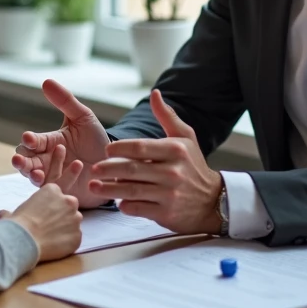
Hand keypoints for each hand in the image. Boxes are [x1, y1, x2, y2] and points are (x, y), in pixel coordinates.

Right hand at [0, 144, 84, 261]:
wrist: (23, 241)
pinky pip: (75, 238)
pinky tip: (54, 246)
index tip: (42, 214)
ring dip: (65, 229)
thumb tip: (3, 215)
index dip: (50, 206)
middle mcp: (68, 201)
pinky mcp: (78, 236)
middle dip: (61, 215)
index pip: (57, 195)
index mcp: (53, 190)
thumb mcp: (9, 214)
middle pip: (69, 207)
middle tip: (48, 226)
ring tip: (50, 238)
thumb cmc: (16, 224)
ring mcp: (75, 219)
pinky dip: (67, 243)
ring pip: (74, 223)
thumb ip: (10, 212)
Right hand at [11, 79, 109, 207]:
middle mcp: (47, 161)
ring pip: (35, 179)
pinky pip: (54, 191)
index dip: (29, 141)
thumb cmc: (96, 140)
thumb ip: (65, 101)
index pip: (32, 142)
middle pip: (26, 162)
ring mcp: (55, 178)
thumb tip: (46, 81)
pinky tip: (59, 183)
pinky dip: (54, 187)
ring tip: (35, 174)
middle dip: (21, 162)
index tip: (29, 138)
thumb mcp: (83, 118)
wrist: (116, 163)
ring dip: (32, 177)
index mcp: (49, 143)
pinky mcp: (64, 192)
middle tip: (19, 160)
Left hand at [87, 90, 222, 234]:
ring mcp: (169, 194)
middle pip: (132, 169)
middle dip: (109, 169)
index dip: (119, 148)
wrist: (212, 201)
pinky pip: (138, 208)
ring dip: (109, 189)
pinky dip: (124, 205)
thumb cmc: (193, 165)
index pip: (140, 147)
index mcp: (175, 150)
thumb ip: (167, 116)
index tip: (106, 149)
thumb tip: (154, 94)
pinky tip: (116, 201)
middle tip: (93, 168)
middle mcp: (173, 172)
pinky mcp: (166, 214)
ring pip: (131, 190)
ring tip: (93, 186)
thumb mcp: (186, 137)